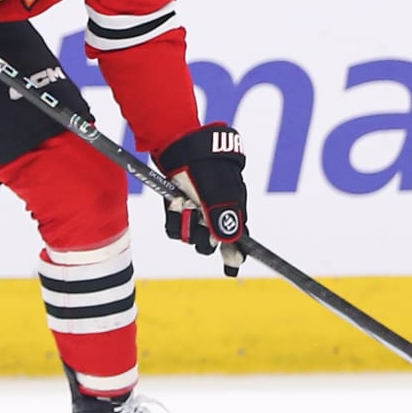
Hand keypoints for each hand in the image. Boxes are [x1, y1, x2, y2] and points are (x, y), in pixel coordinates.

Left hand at [155, 124, 247, 276]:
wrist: (179, 144)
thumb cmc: (204, 166)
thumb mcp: (216, 191)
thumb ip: (223, 216)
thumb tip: (231, 243)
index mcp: (233, 210)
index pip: (238, 239)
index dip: (235, 254)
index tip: (232, 268)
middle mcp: (215, 214)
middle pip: (210, 243)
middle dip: (200, 234)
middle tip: (196, 214)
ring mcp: (196, 212)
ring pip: (190, 237)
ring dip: (185, 223)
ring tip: (182, 202)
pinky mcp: (179, 209)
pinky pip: (175, 229)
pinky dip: (173, 219)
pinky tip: (174, 202)